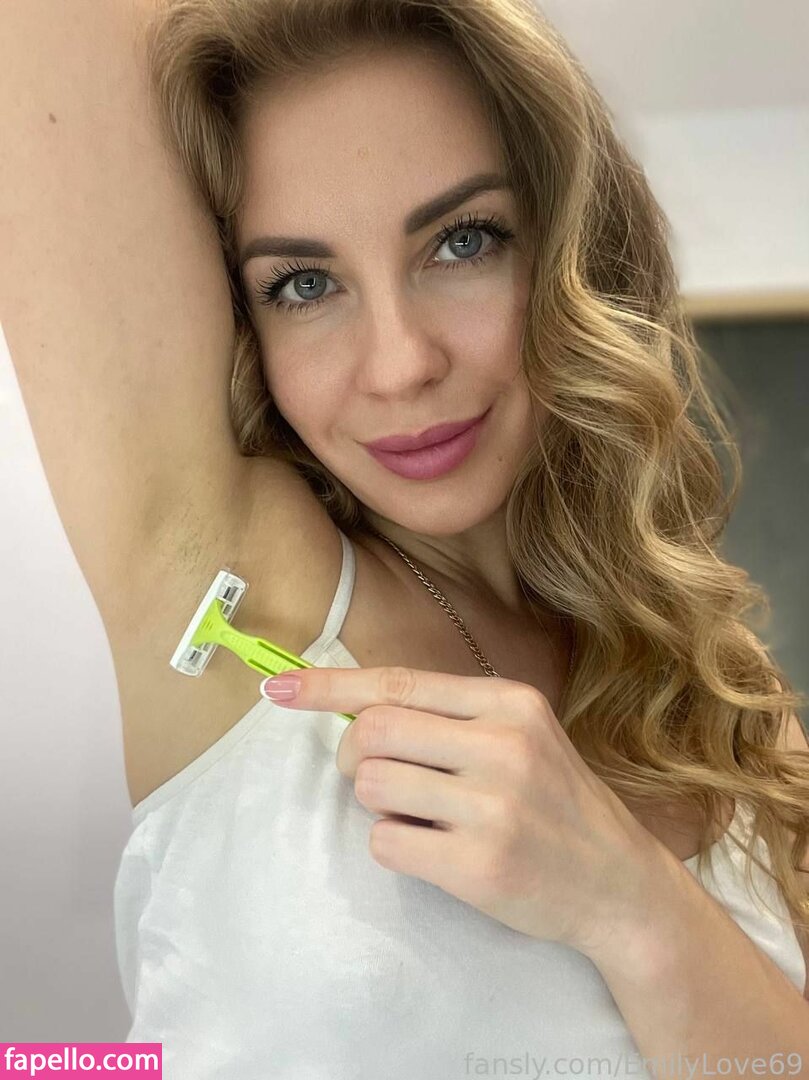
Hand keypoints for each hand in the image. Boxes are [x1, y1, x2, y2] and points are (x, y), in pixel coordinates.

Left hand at [261, 665, 665, 956]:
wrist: (617, 883)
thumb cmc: (554, 802)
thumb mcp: (519, 735)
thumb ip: (447, 717)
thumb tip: (351, 709)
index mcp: (509, 702)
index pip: (397, 683)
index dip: (329, 686)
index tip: (278, 689)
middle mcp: (503, 745)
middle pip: (372, 732)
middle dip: (353, 757)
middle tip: (375, 776)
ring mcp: (494, 807)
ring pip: (372, 786)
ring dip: (379, 803)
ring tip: (423, 814)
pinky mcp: (480, 866)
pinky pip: (386, 843)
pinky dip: (396, 845)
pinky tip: (436, 850)